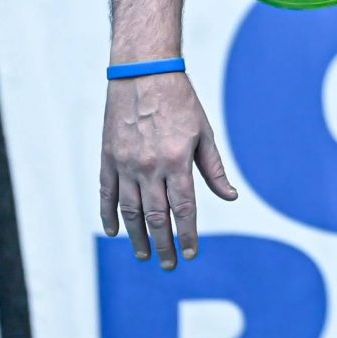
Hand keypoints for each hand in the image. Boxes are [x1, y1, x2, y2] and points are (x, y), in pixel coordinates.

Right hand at [99, 70, 237, 269]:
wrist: (143, 73)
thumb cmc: (180, 101)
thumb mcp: (204, 132)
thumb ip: (214, 169)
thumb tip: (230, 197)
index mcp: (177, 162)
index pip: (184, 210)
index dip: (188, 235)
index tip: (191, 253)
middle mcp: (149, 167)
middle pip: (156, 218)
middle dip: (164, 245)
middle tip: (169, 264)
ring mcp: (125, 164)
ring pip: (130, 211)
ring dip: (137, 237)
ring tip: (144, 254)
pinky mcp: (108, 158)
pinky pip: (106, 194)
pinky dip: (109, 216)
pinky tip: (114, 232)